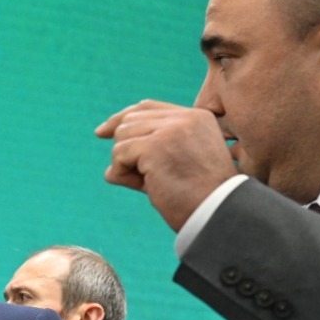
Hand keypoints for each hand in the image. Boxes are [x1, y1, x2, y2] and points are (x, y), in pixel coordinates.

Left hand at [96, 100, 238, 230]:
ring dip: (124, 162)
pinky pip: (120, 153)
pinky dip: (122, 172)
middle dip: (124, 149)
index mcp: (196, 117)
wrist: (217, 212)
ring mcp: (171, 129)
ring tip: (146, 183)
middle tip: (139, 177)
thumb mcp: (178, 168)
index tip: (102, 133)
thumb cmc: (198, 199)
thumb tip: (110, 169)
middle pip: (130, 121)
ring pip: (122, 135)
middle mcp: (184, 118)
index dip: (121, 118)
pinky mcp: (156, 146)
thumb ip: (149, 158)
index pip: (148, 107)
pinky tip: (144, 185)